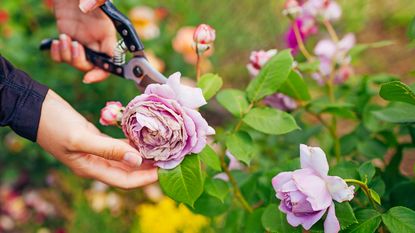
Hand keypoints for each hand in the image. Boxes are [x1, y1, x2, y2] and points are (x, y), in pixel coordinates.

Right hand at [37, 90, 157, 188]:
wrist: (35, 108)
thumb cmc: (54, 124)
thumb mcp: (80, 138)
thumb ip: (108, 150)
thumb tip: (136, 160)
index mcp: (91, 168)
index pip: (125, 181)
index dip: (146, 179)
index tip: (165, 170)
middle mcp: (96, 163)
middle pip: (129, 171)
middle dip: (149, 166)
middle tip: (170, 157)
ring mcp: (96, 151)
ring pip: (126, 156)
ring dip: (143, 152)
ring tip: (163, 146)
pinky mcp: (96, 138)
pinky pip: (119, 143)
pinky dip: (132, 140)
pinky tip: (144, 133)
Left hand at [51, 0, 115, 82]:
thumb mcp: (99, 10)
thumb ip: (106, 31)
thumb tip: (112, 54)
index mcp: (107, 36)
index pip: (109, 63)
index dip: (100, 74)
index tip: (88, 77)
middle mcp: (95, 41)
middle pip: (89, 66)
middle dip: (79, 61)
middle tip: (74, 45)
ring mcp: (80, 41)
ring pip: (74, 62)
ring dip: (66, 54)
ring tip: (64, 38)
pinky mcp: (67, 38)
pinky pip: (61, 56)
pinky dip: (57, 53)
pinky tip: (56, 42)